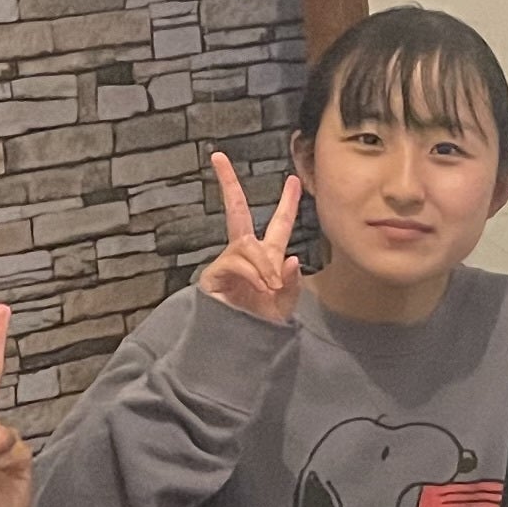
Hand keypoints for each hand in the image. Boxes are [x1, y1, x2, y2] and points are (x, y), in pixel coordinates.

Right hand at [196, 150, 302, 323]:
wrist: (243, 348)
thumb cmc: (263, 326)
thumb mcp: (286, 306)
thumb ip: (292, 284)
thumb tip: (291, 258)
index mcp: (267, 258)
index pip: (278, 225)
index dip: (287, 203)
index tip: (294, 179)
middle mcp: (246, 255)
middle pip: (237, 212)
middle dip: (228, 184)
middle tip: (219, 158)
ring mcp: (227, 263)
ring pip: (246, 244)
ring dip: (263, 263)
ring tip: (271, 287)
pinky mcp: (213, 276)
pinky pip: (236, 262)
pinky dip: (253, 272)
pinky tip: (262, 287)